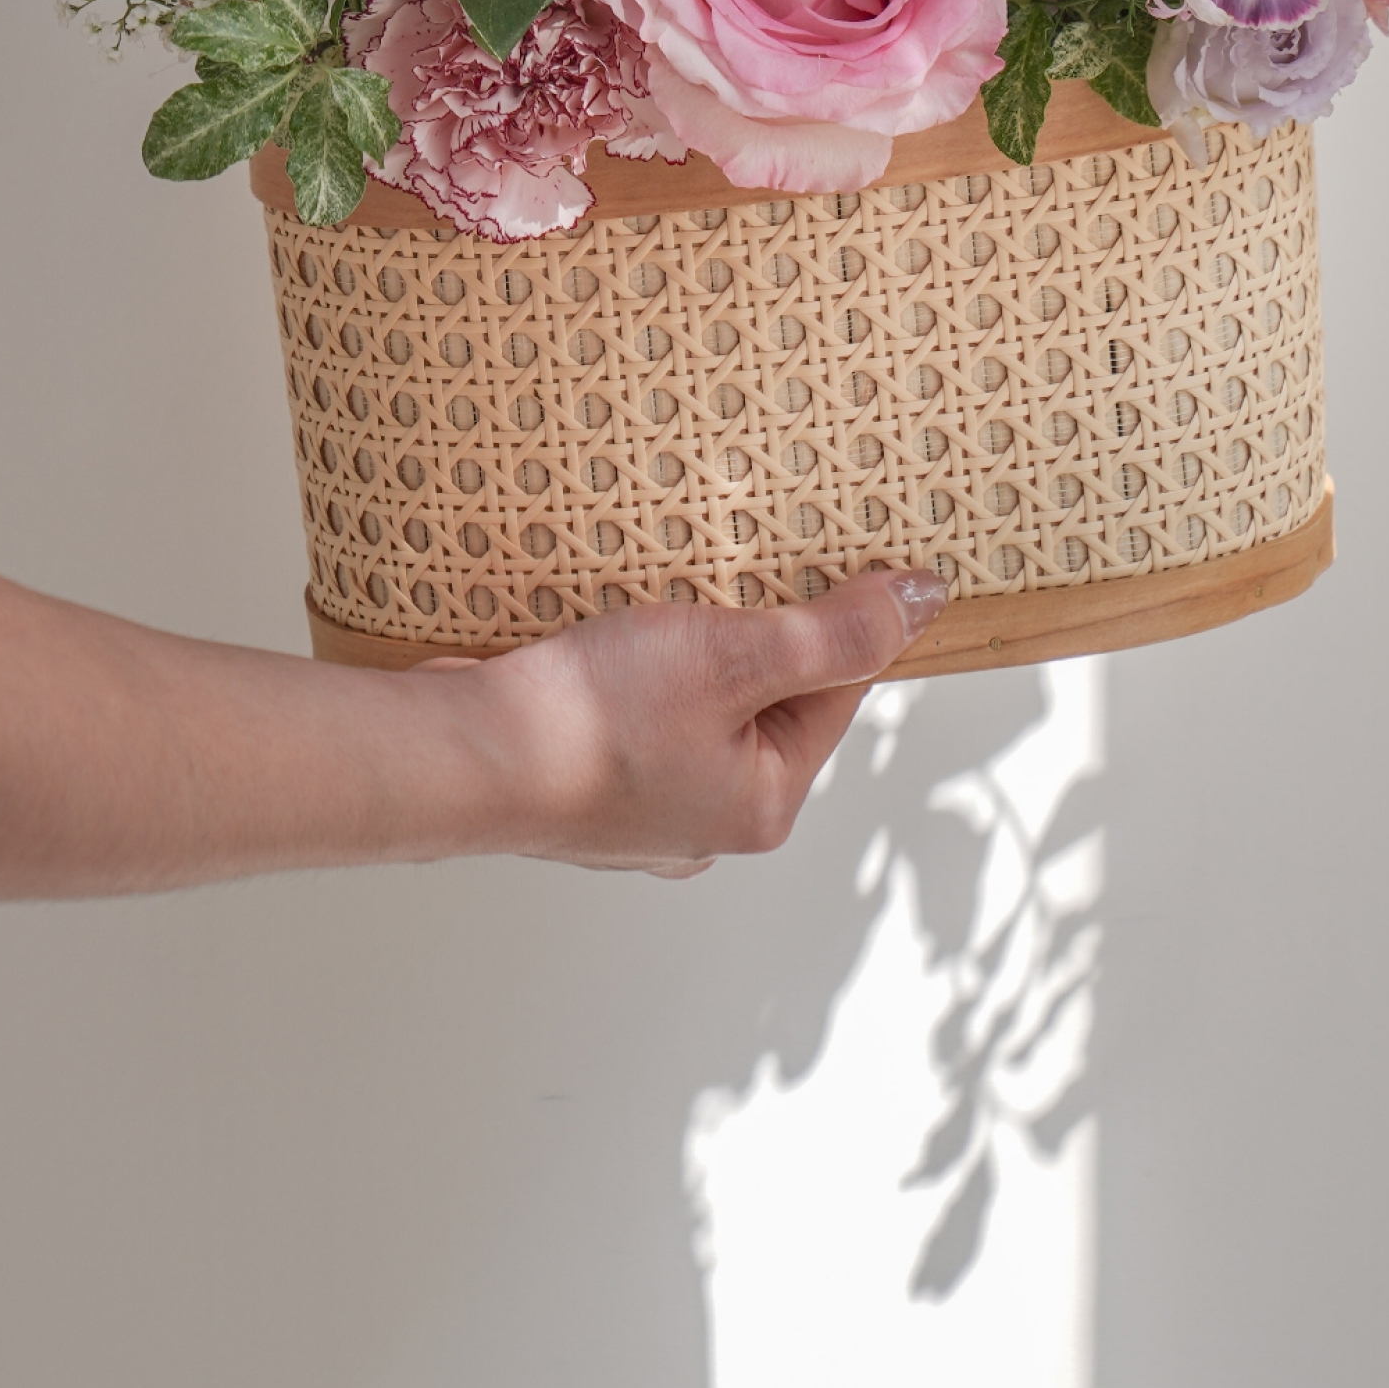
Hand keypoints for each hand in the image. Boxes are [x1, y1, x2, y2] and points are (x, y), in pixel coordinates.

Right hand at [439, 569, 947, 876]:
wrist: (464, 757)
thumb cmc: (593, 722)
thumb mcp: (735, 656)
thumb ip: (834, 632)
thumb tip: (924, 602)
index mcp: (762, 804)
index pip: (834, 694)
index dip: (826, 621)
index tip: (807, 564)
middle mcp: (708, 823)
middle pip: (761, 700)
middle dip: (744, 636)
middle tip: (714, 583)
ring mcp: (641, 813)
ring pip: (692, 709)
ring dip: (681, 655)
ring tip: (653, 611)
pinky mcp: (585, 787)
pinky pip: (629, 720)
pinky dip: (623, 680)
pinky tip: (599, 648)